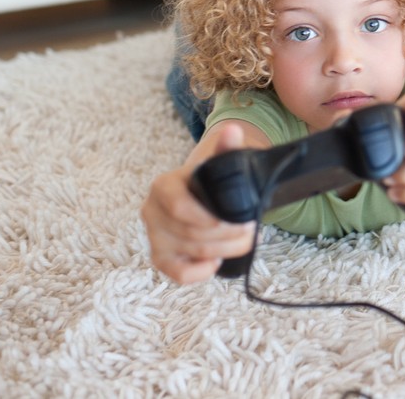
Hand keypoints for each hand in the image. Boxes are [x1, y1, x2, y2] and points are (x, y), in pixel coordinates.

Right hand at [140, 122, 258, 284]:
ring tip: (246, 239)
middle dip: (229, 234)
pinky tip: (218, 262)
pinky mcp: (160, 257)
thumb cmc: (209, 179)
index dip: (208, 217)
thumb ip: (226, 146)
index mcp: (163, 186)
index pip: (179, 206)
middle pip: (191, 233)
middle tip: (253, 228)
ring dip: (226, 249)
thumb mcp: (218, 161)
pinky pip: (177, 274)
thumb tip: (233, 131)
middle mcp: (152, 212)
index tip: (238, 219)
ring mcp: (154, 237)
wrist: (198, 194)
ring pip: (192, 251)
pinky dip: (200, 272)